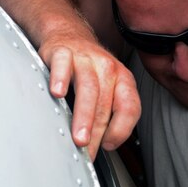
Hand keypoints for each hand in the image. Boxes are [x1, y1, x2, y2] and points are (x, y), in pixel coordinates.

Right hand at [39, 30, 140, 159]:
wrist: (67, 34)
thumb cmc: (88, 69)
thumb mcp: (107, 88)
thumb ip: (108, 113)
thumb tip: (101, 147)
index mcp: (123, 80)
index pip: (130, 107)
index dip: (122, 129)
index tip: (108, 146)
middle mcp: (107, 68)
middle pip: (105, 103)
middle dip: (98, 131)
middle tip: (89, 152)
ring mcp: (85, 59)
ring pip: (88, 88)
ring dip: (84, 116)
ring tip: (79, 138)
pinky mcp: (62, 52)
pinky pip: (63, 65)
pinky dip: (60, 79)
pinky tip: (57, 93)